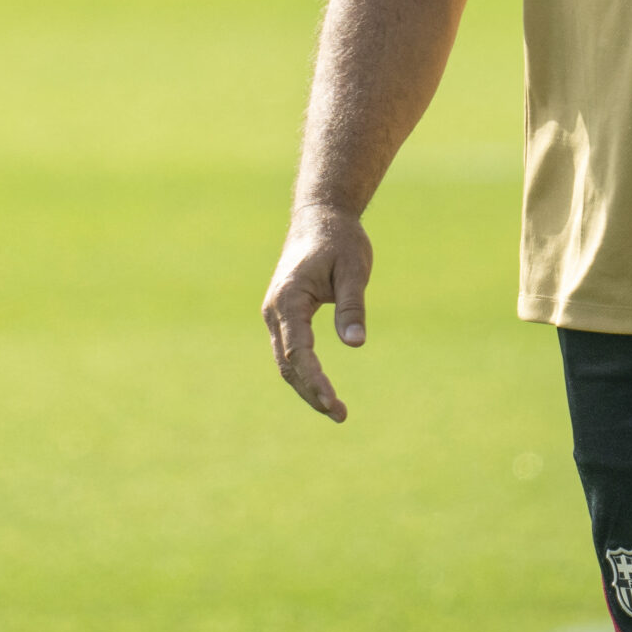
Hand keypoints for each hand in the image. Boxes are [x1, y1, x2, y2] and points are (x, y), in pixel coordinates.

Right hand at [261, 202, 372, 422]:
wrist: (320, 217)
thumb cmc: (339, 241)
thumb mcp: (353, 270)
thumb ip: (352, 306)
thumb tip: (356, 343)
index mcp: (288, 299)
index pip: (298, 351)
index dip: (314, 380)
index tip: (332, 402)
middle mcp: (275, 310)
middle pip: (288, 365)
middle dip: (311, 392)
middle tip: (340, 414)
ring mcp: (276, 314)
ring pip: (286, 362)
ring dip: (307, 387)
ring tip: (336, 410)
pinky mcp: (284, 316)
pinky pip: (290, 352)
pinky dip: (304, 373)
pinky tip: (322, 389)